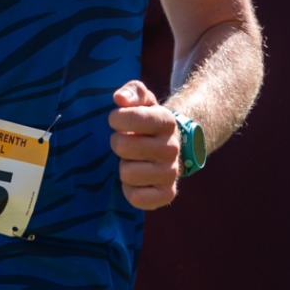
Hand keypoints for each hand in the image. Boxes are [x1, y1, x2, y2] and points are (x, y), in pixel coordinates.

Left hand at [109, 79, 181, 210]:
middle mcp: (172, 148)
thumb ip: (132, 92)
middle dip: (118, 144)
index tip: (117, 120)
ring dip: (124, 167)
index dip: (117, 119)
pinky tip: (135, 180)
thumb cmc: (147, 122)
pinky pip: (136, 198)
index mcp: (167, 122)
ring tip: (132, 161)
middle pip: (123, 147)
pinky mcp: (166, 194)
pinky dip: (129, 190)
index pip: (132, 117)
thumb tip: (119, 98)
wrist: (169, 148)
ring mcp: (171, 173)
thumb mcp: (143, 101)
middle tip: (125, 143)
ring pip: (127, 174)